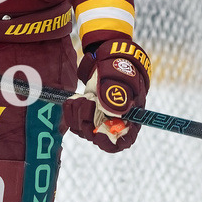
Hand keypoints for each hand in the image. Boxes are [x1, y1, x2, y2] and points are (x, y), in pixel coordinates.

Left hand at [64, 34, 150, 152]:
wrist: (107, 57)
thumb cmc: (119, 67)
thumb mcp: (120, 78)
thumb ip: (117, 95)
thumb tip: (114, 113)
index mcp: (130, 117)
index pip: (124, 141)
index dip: (110, 143)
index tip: (99, 134)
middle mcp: (115, 121)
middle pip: (98, 138)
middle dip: (88, 123)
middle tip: (88, 102)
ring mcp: (99, 118)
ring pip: (83, 130)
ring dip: (78, 115)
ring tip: (84, 97)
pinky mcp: (87, 113)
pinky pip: (74, 122)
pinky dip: (71, 111)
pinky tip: (76, 98)